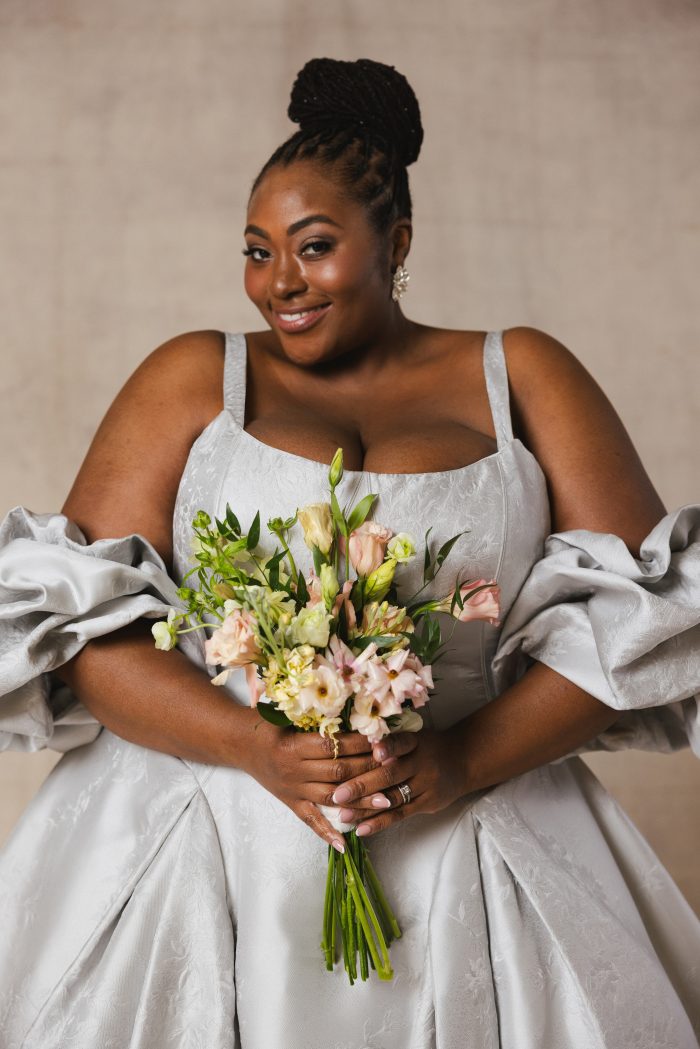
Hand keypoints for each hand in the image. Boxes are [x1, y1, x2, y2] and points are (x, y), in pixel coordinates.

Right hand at [236, 709, 386, 850]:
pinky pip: (311, 821)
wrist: (238, 742)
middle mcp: (294, 770)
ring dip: (360, 801)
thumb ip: (318, 717)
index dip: (360, 744)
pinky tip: (345, 845)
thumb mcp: (288, 714)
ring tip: (387, 802)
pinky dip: (327, 833)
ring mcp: (293, 790)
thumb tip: (355, 711)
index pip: (335, 745)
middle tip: (395, 767)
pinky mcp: (290, 803)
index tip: (383, 739)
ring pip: (332, 798)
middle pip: (338, 772)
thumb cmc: (266, 722)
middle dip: (369, 769)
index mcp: (294, 745)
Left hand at [328, 726, 469, 836]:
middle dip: (362, 785)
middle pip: (390, 775)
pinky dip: (380, 822)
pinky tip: (361, 829)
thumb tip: (350, 745)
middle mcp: (421, 763)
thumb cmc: (427, 747)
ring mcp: (426, 784)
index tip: (374, 752)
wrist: (463, 760)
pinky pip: (401, 814)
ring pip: (393, 798)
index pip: (400, 743)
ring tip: (343, 815)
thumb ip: (389, 742)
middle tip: (337, 795)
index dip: (388, 747)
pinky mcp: (428, 803)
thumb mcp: (413, 736)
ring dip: (366, 808)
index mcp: (415, 742)